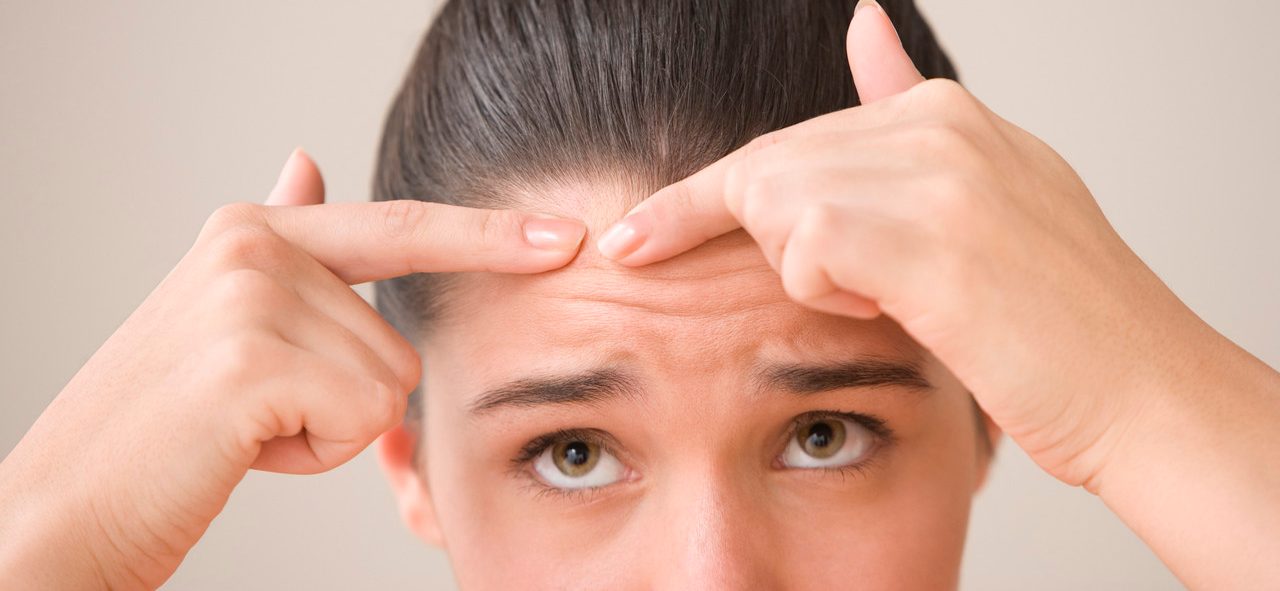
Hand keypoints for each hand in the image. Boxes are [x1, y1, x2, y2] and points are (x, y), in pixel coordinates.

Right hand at [0, 150, 586, 589]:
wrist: (70, 505)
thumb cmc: (165, 425)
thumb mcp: (222, 314)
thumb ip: (284, 245)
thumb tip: (307, 160)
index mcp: (253, 231)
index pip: (399, 227)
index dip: (488, 235)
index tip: (566, 238)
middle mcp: (253, 247)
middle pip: (398, 339)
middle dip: (346, 397)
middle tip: (254, 413)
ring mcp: (251, 297)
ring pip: (387, 384)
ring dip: (329, 428)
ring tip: (245, 427)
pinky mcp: (253, 359)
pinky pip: (363, 417)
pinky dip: (316, 454)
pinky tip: (245, 447)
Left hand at [595, 0, 1160, 486]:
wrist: (1139, 390)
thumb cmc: (1053, 314)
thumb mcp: (986, 193)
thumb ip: (903, 118)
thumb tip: (862, 24)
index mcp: (945, 113)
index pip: (790, 143)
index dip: (708, 197)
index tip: (634, 235)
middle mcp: (938, 126)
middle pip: (766, 172)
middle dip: (744, 238)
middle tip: (787, 285)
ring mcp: (934, 174)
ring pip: (776, 204)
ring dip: (806, 271)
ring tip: (891, 298)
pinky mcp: (927, 237)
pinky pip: (806, 249)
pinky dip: (827, 294)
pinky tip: (895, 308)